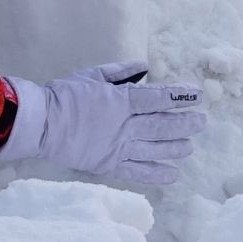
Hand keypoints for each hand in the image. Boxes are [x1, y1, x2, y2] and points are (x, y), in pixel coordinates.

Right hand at [0, 62, 203, 185]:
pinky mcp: (109, 165)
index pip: (158, 98)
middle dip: (185, 123)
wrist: (41, 124)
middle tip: (201, 122)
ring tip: (189, 146)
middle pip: (162, 125)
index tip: (197, 95)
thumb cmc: (65, 96)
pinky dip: (156, 173)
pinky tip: (172, 174)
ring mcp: (117, 147)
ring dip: (175, 147)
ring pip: (154, 148)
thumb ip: (121, 72)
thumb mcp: (92, 75)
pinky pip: (138, 171)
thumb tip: (145, 66)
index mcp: (120, 101)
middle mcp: (124, 125)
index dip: (180, 97)